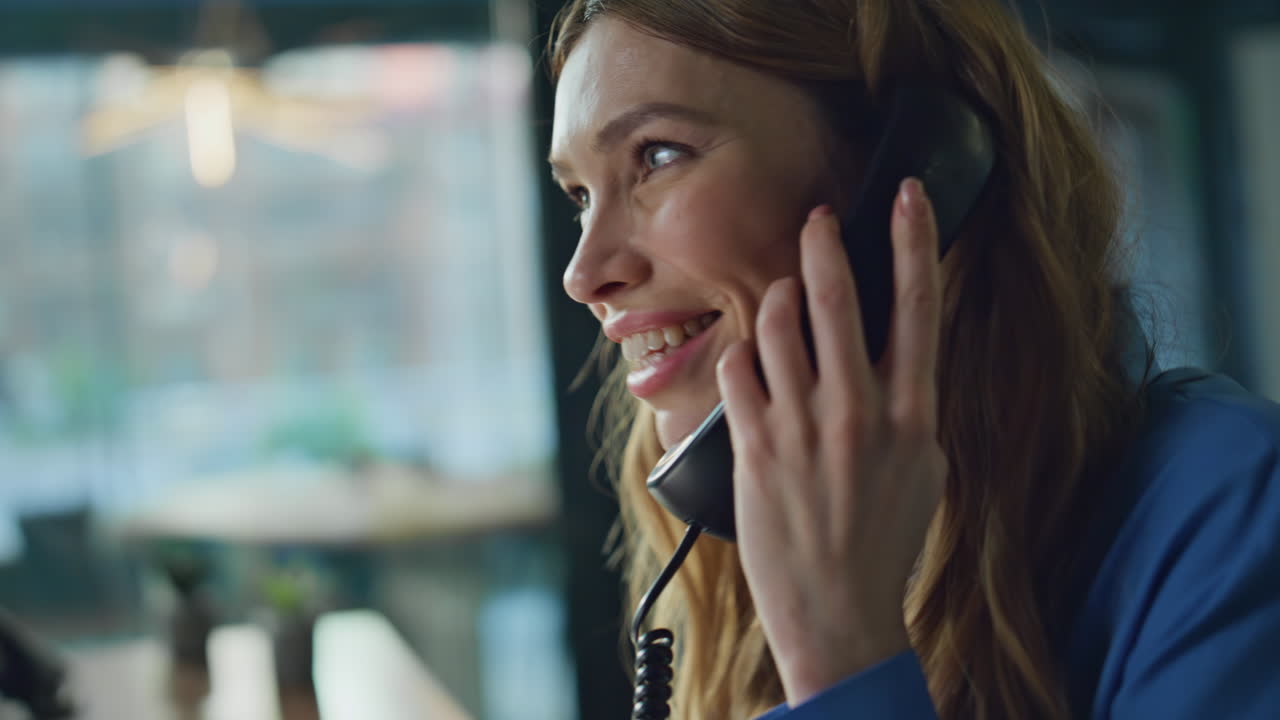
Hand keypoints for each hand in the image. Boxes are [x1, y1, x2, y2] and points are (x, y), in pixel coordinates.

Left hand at [715, 178, 947, 704]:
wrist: (837, 611)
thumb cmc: (883, 540)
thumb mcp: (922, 468)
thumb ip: (909, 402)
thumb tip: (894, 347)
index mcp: (912, 415)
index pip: (919, 307)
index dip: (914, 240)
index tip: (907, 193)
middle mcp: (857, 412)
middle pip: (836, 297)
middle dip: (823, 243)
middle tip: (816, 220)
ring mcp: (801, 427)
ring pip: (777, 322)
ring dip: (775, 297)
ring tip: (781, 301)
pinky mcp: (753, 446)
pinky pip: (738, 368)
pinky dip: (743, 354)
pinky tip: (753, 364)